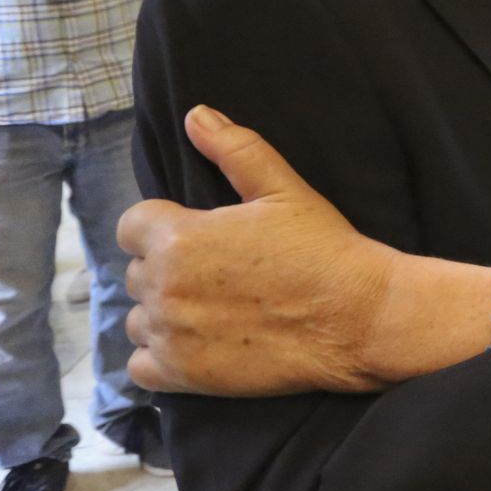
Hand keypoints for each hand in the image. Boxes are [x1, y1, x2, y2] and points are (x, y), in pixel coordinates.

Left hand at [118, 105, 403, 395]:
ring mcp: (169, 334)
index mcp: (179, 236)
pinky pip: (141, 366)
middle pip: (137, 272)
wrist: (357, 318)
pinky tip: (200, 345)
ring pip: (138, 319)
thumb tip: (197, 115)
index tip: (203, 236)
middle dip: (169, 268)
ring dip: (165, 313)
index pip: (133, 225)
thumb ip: (235, 149)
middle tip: (220, 273)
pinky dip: (162, 357)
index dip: (166, 226)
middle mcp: (163, 286)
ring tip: (212, 310)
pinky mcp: (182, 375)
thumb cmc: (323, 249)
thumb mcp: (284, 189)